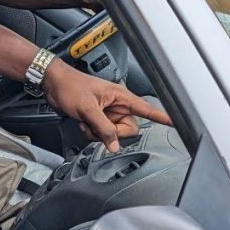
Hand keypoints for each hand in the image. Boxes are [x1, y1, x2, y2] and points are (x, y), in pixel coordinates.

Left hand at [42, 59, 170, 151]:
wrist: (53, 83)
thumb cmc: (70, 85)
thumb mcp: (88, 108)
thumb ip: (103, 128)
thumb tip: (114, 145)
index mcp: (120, 97)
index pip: (146, 108)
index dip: (162, 116)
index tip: (177, 122)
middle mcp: (117, 105)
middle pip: (128, 129)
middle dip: (112, 132)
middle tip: (98, 124)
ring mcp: (107, 112)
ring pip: (113, 134)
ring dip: (99, 132)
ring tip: (87, 120)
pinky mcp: (98, 118)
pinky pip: (102, 134)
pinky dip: (92, 132)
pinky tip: (83, 122)